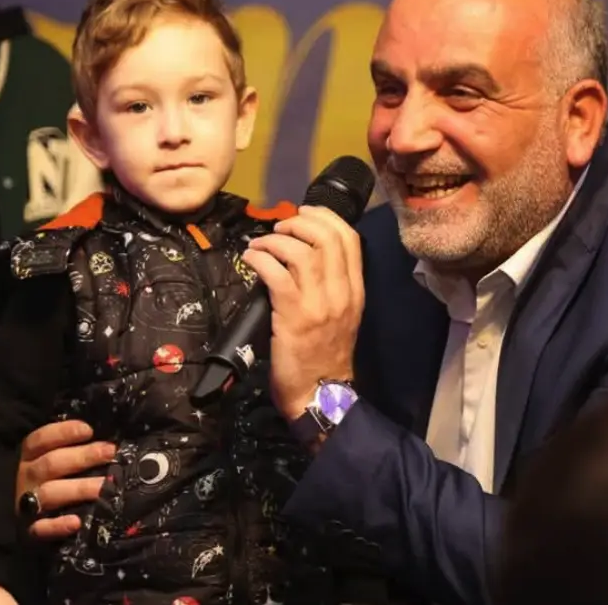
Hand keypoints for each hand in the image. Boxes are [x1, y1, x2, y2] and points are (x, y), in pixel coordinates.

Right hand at [16, 420, 114, 539]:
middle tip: (109, 452)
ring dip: (79, 488)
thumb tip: (106, 441)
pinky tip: (76, 522)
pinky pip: (40, 528)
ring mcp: (27, 504)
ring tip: (105, 486)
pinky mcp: (30, 530)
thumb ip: (75, 449)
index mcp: (31, 457)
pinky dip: (57, 525)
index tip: (88, 430)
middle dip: (83, 456)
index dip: (63, 432)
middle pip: (51, 463)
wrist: (26, 525)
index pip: (41, 439)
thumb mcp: (58, 459)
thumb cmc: (56, 480)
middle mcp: (27, 478)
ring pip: (50, 493)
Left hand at [242, 205, 363, 420]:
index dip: (326, 217)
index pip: (350, 239)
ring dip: (276, 240)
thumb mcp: (341, 316)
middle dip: (300, 222)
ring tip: (261, 244)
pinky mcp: (294, 316)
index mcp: (355, 291)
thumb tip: (306, 253)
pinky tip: (252, 259)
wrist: (320, 394)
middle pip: (327, 238)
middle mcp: (341, 293)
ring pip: (302, 251)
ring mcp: (319, 304)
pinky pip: (277, 274)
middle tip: (280, 226)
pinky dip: (261, 259)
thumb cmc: (325, 356)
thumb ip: (331, 286)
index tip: (304, 212)